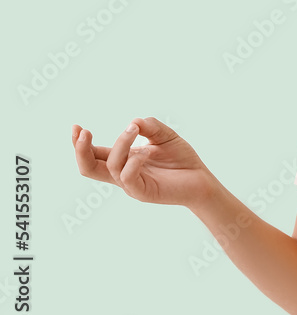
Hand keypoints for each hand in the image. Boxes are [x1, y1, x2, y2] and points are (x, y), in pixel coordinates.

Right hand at [71, 116, 218, 207]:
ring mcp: (131, 184)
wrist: (201, 179)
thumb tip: (134, 122)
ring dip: (120, 144)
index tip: (77, 127)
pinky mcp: (143, 192)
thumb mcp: (165, 136)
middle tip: (84, 131)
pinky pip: (127, 178)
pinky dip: (133, 161)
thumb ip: (149, 126)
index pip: (94, 154)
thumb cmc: (181, 159)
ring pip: (110, 166)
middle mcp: (122, 173)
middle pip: (88, 167)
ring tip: (134, 130)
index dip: (80, 143)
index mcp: (123, 160)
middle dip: (80, 150)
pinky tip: (145, 152)